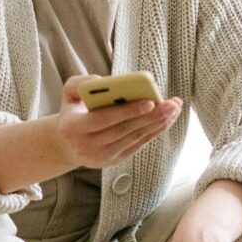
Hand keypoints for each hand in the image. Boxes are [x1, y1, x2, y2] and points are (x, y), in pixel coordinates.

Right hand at [54, 74, 181, 169]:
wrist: (68, 143)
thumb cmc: (73, 111)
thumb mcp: (68, 94)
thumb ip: (79, 83)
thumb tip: (103, 82)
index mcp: (73, 128)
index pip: (103, 120)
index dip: (126, 112)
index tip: (149, 101)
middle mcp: (87, 146)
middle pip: (124, 130)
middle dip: (150, 116)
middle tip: (171, 104)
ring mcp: (102, 156)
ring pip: (134, 138)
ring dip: (157, 123)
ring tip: (174, 108)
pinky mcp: (115, 160)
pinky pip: (138, 144)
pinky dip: (154, 131)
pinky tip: (167, 119)